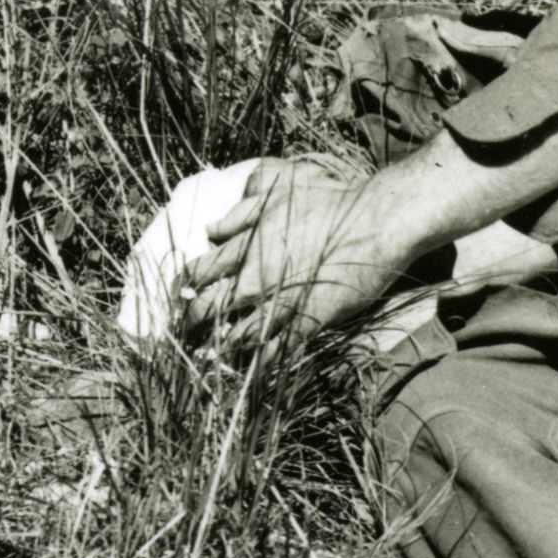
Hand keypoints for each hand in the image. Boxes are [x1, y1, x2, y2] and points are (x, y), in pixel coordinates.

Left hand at [178, 158, 425, 351]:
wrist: (376, 220)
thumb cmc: (331, 199)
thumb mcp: (280, 187)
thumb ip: (243, 207)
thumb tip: (213, 226)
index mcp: (246, 246)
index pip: (201, 271)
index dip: (186, 284)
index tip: (182, 292)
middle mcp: (257, 278)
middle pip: (211, 308)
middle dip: (195, 321)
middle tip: (189, 330)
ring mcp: (283, 302)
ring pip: (240, 334)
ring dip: (224, 347)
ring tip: (214, 356)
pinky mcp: (309, 321)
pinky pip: (279, 350)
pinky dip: (264, 363)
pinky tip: (257, 370)